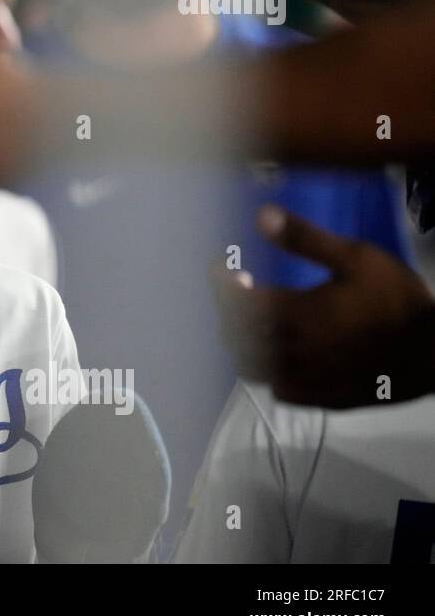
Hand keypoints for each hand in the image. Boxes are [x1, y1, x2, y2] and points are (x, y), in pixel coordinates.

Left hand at [213, 205, 434, 408]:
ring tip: (252, 322)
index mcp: (293, 315)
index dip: (219, 283)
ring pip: (249, 366)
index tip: (218, 266)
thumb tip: (260, 215)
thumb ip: (305, 238)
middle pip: (234, 336)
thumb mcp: (356, 258)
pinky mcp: (319, 400)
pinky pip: (277, 388)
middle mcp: (289, 352)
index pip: (235, 301)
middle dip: (228, 310)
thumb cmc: (397, 301)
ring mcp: (303, 380)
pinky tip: (279, 354)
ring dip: (241, 342)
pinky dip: (267, 370)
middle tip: (239, 290)